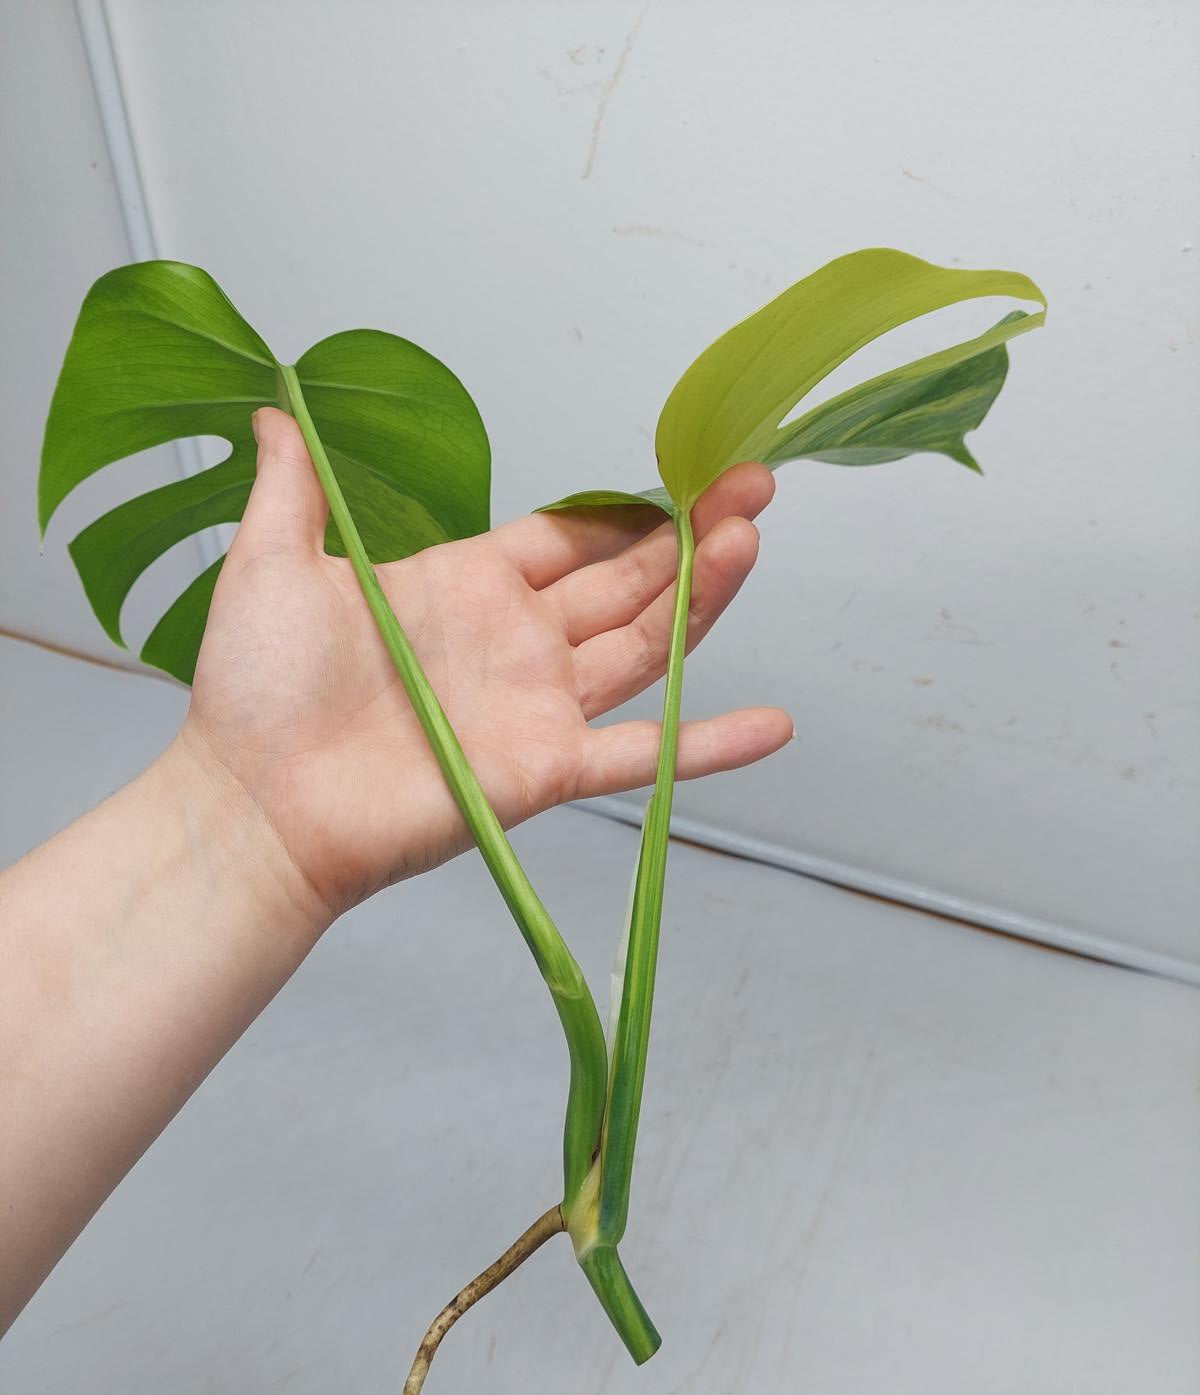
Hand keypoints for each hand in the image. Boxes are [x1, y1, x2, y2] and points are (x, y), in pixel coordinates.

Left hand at [182, 408, 791, 920]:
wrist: (255, 800)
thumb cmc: (258, 690)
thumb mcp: (271, 563)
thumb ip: (291, 488)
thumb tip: (273, 411)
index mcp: (467, 585)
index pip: (570, 539)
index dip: (627, 510)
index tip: (684, 470)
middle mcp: (516, 642)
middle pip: (627, 581)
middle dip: (691, 532)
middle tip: (753, 484)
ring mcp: (537, 707)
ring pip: (645, 647)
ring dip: (704, 597)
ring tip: (751, 539)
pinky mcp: (547, 770)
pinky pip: (643, 756)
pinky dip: (709, 744)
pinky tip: (775, 723)